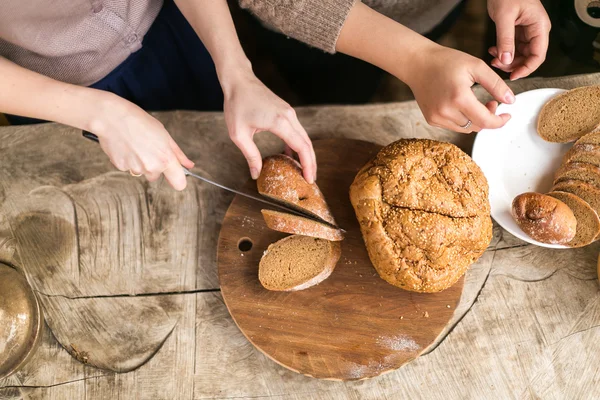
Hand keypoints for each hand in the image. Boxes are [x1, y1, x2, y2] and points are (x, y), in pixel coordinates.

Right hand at [89, 92, 193, 190]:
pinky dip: (127, 160)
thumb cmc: (139, 121)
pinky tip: (124, 146)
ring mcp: (135, 168)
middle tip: (147, 148)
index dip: (178, 180)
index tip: (174, 174)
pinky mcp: (121, 167)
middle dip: (153, 166)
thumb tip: (189, 165)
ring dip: (139, 163)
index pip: (179, 184)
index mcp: (166, 159)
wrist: (112, 117)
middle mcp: (152, 167)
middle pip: (156, 176)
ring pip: (141, 172)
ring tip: (134, 144)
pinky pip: (127, 168)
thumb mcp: (164, 135)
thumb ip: (178, 154)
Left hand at [221, 68, 316, 182]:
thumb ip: (250, 155)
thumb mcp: (239, 134)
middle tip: (310, 180)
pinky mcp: (286, 111)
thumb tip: (256, 174)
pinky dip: (297, 144)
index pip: (301, 147)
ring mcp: (289, 112)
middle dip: (311, 163)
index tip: (309, 179)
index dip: (307, 165)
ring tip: (303, 170)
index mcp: (280, 122)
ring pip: (304, 137)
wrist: (238, 80)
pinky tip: (289, 155)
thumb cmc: (237, 104)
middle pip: (307, 143)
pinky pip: (296, 131)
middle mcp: (289, 116)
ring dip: (305, 154)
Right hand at [405, 44, 514, 132]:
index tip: (507, 115)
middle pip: (477, 127)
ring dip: (475, 120)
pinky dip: (462, 120)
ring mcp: (436, 117)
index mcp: (459, 98)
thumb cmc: (447, 61)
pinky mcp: (431, 119)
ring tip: (476, 104)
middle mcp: (446, 112)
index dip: (500, 121)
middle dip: (489, 118)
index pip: (485, 121)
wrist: (418, 64)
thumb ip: (496, 84)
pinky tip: (461, 105)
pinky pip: (453, 126)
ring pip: (466, 129)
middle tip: (492, 102)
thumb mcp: (476, 66)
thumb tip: (510, 101)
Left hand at [487, 0, 550, 79]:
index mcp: (539, 26)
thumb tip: (506, 60)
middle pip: (529, 57)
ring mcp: (527, 31)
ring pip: (520, 54)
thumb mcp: (504, 17)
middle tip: (498, 65)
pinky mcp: (518, 31)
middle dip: (513, 65)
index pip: (538, 55)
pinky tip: (494, 50)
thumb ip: (505, 39)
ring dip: (507, 60)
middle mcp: (536, 30)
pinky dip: (503, 52)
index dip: (526, 69)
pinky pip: (513, 47)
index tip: (513, 76)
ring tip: (493, 58)